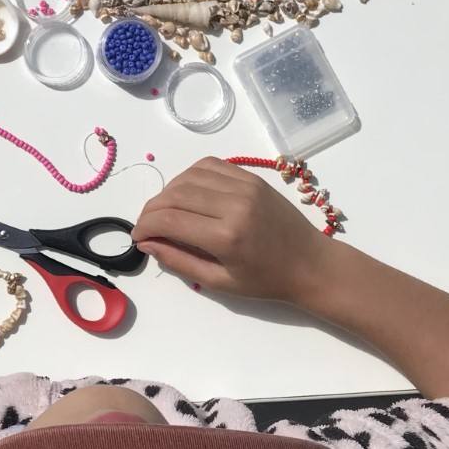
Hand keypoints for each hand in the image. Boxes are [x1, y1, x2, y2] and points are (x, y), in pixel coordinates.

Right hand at [132, 157, 328, 301]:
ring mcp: (244, 185)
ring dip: (168, 192)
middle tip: (147, 225)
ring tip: (165, 211)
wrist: (311, 263)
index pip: (169, 220)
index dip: (145, 226)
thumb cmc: (266, 281)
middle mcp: (234, 204)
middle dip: (151, 209)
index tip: (138, 236)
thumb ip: (179, 261)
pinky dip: (189, 177)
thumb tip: (146, 243)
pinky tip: (186, 194)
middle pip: (174, 194)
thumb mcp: (219, 282)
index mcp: (227, 237)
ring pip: (188, 176)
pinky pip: (209, 165)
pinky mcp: (251, 177)